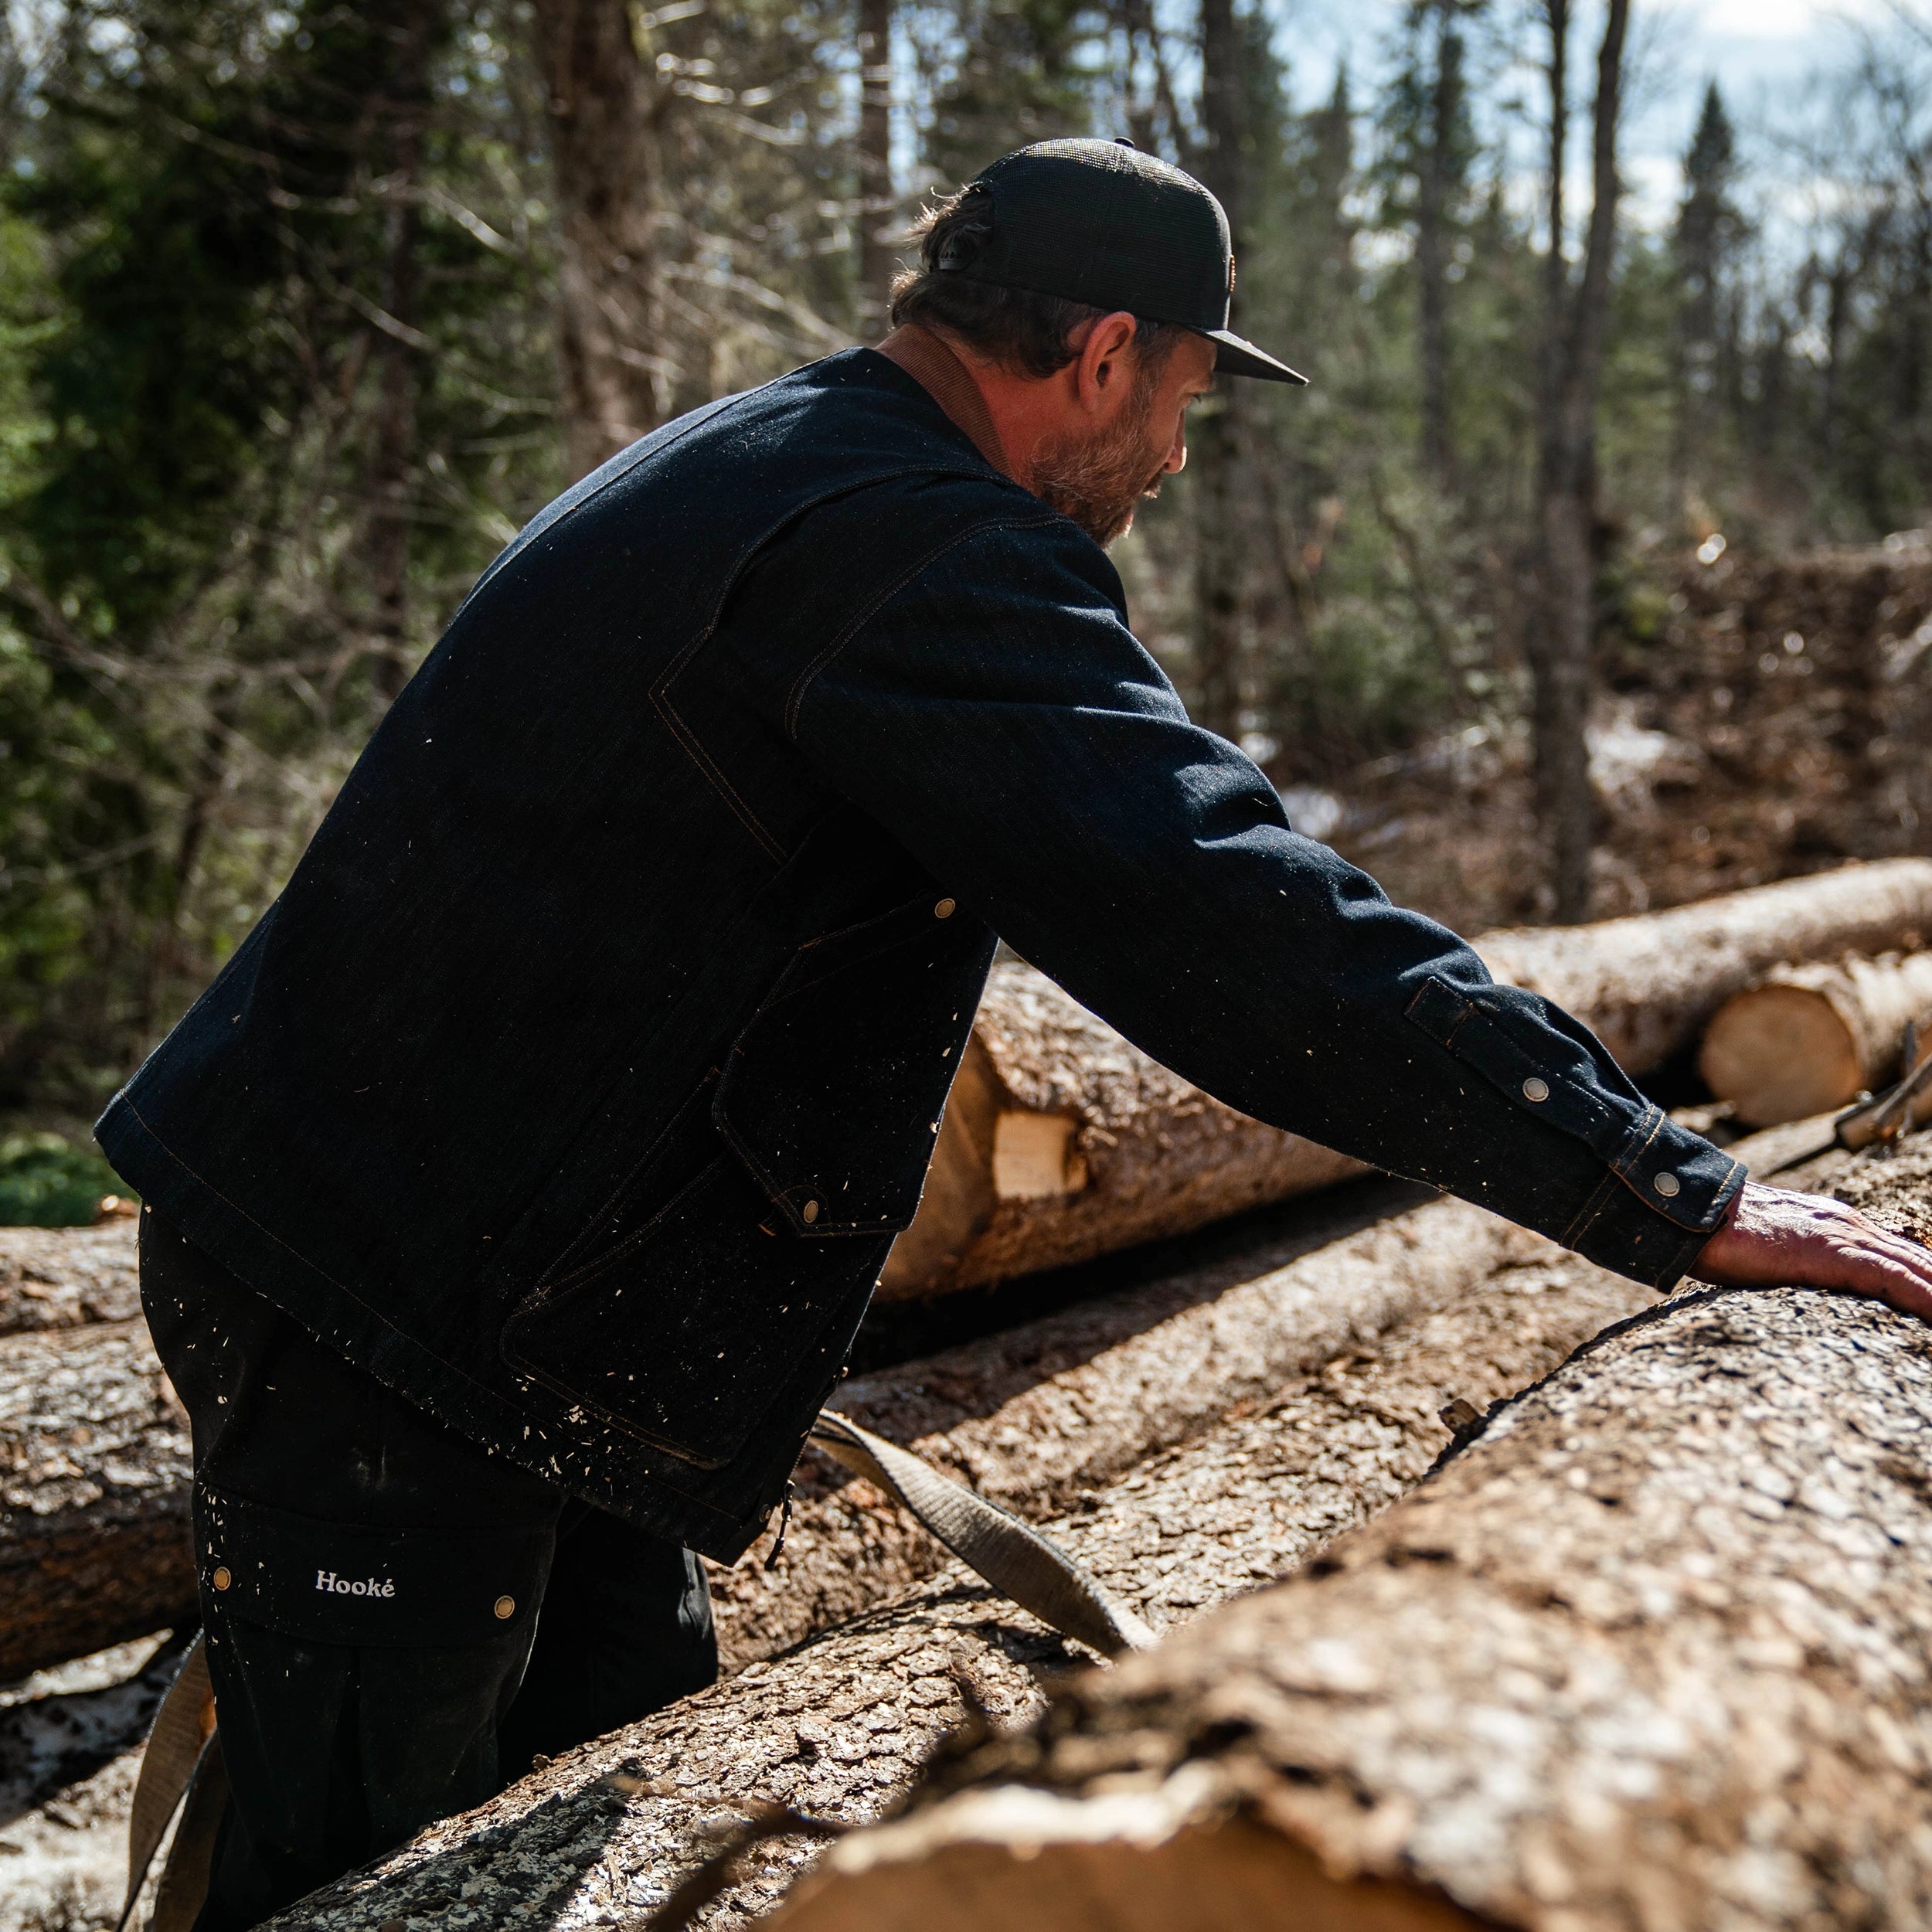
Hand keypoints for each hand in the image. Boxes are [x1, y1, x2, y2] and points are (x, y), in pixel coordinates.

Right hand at [1694, 1180, 1931, 1320]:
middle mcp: (1850, 1225)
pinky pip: (1897, 1278)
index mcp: (1837, 1224)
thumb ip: (1797, 1260)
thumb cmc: (1721, 1235)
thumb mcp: (1771, 1247)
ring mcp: (1846, 1236)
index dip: (1925, 1279)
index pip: (1899, 1255)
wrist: (1696, 1213)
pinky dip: (1924, 1297)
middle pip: (1918, 1260)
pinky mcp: (1836, 1253)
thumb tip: (1797, 1283)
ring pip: (1917, 1268)